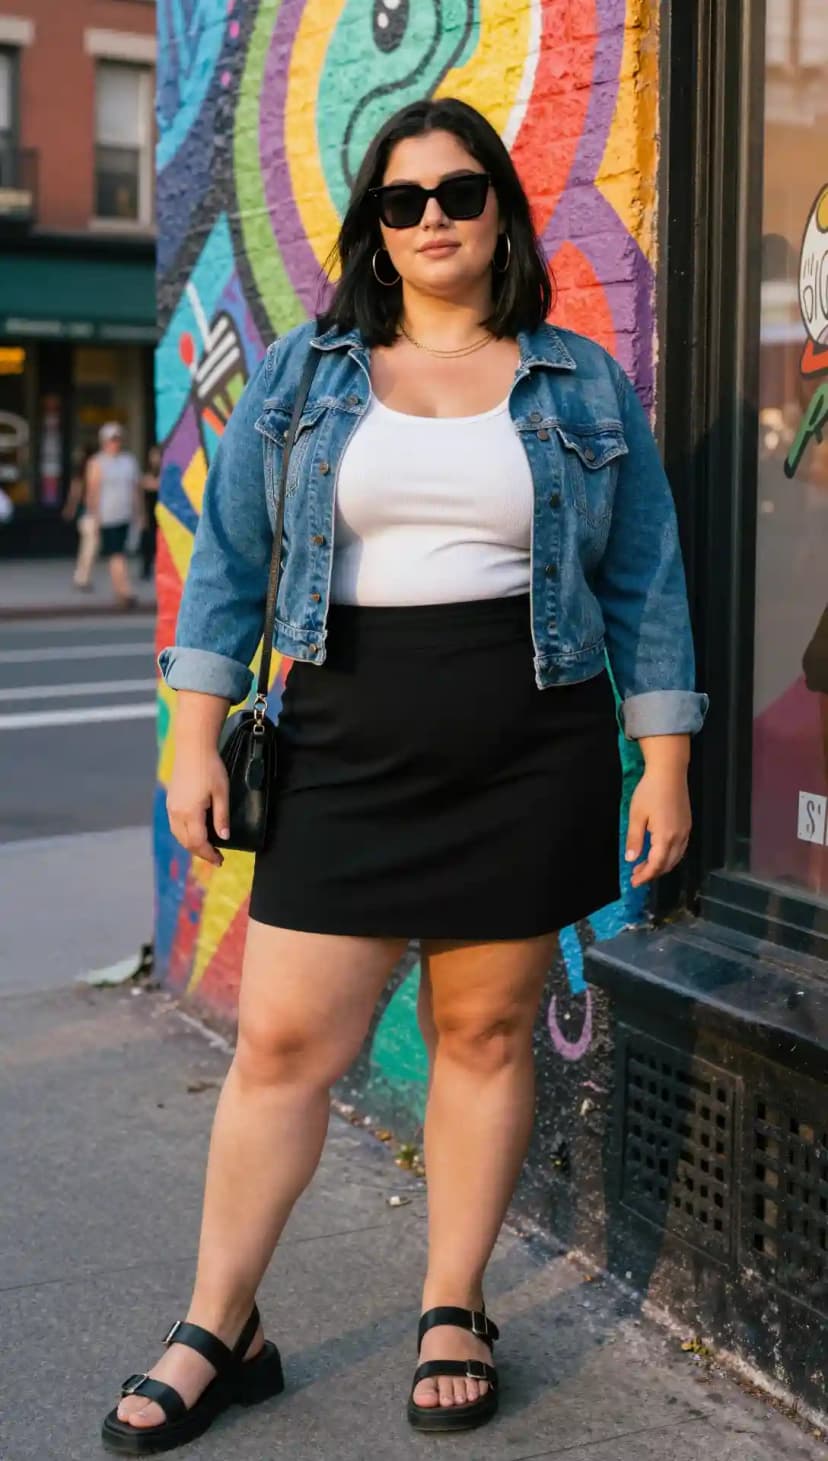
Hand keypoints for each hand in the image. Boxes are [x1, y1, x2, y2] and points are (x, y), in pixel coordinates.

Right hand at [167, 748, 229, 867]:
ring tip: (206, 848)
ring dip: (191, 844)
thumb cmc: (210, 768)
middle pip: (186, 842)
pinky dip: (185, 834)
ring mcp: (171, 806)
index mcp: (190, 813)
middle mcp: (176, 813)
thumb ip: (222, 817)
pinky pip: (175, 825)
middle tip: (216, 857)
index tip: (220, 861)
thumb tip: (224, 838)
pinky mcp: (170, 800)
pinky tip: (195, 832)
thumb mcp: (221, 792)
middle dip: (200, 852)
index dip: (209, 854)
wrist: (193, 747)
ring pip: (178, 835)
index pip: (198, 842)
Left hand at [625, 763, 690, 887]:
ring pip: (676, 858)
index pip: (656, 865)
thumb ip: (634, 839)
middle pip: (668, 864)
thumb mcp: (636, 816)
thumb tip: (631, 859)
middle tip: (636, 876)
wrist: (669, 772)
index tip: (634, 882)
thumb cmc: (650, 791)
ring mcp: (686, 831)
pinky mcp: (687, 825)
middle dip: (652, 873)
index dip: (645, 876)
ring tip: (644, 866)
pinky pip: (680, 849)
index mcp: (665, 837)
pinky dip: (669, 857)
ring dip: (661, 866)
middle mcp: (679, 837)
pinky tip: (658, 853)